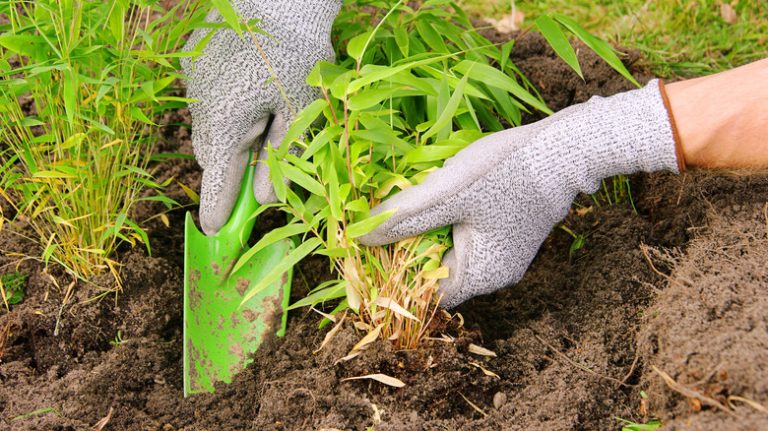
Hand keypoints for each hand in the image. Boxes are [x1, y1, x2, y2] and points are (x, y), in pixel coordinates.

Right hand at [182, 0, 341, 234]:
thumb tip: (264, 200)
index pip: (217, 180)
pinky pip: (205, 99)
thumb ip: (280, 160)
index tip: (213, 233)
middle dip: (233, 164)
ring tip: (262, 110)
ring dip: (230, 133)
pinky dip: (224, 105)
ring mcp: (192, 82)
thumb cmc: (297, 54)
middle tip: (264, 155)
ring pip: (207, 127)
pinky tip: (249, 84)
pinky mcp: (193, 63)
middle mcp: (200, 105)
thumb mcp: (298, 113)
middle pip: (212, 155)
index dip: (217, 209)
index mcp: (225, 123)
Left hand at [360, 80, 681, 307]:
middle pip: (439, 274)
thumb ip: (404, 217)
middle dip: (411, 250)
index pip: (426, 293)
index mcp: (481, 276)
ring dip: (430, 235)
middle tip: (388, 223)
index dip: (397, 275)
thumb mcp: (447, 193)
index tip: (375, 250)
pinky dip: (450, 225)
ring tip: (412, 208)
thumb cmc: (505, 172)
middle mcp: (495, 275)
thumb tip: (363, 237)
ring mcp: (506, 256)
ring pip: (453, 253)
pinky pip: (470, 239)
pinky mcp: (511, 234)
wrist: (565, 148)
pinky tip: (442, 200)